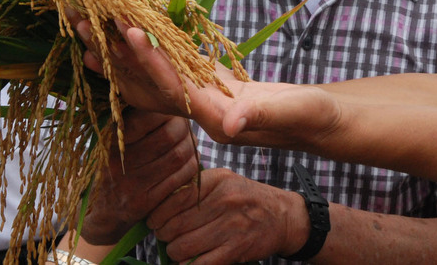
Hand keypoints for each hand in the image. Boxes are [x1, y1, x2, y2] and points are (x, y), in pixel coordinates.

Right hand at [76, 110, 198, 244]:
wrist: (103, 211)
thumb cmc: (113, 165)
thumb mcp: (112, 139)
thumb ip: (132, 119)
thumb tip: (165, 97)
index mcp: (112, 140)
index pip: (148, 117)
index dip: (168, 111)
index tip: (172, 111)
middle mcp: (120, 161)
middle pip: (169, 135)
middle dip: (184, 128)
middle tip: (185, 127)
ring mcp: (134, 184)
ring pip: (179, 156)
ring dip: (190, 146)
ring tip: (188, 142)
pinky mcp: (147, 202)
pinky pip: (181, 178)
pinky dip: (191, 166)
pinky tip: (187, 162)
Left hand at [80, 21, 340, 148]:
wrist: (320, 126)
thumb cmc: (315, 118)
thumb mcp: (296, 113)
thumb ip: (265, 115)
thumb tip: (233, 123)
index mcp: (215, 118)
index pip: (172, 89)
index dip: (150, 61)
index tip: (128, 31)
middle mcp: (198, 112)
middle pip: (147, 84)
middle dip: (116, 53)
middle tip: (83, 20)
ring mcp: (199, 101)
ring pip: (148, 76)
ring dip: (118, 51)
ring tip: (87, 23)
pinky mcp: (205, 88)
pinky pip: (165, 67)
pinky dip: (144, 48)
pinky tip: (126, 28)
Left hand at [146, 169, 308, 264]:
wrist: (283, 216)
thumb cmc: (247, 199)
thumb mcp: (225, 181)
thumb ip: (195, 187)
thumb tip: (159, 205)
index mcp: (218, 180)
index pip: (174, 198)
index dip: (158, 213)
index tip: (154, 220)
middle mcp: (225, 201)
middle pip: (175, 224)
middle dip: (163, 234)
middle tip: (164, 235)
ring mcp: (231, 226)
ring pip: (183, 246)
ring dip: (174, 251)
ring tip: (177, 248)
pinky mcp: (236, 249)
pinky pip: (199, 263)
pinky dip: (189, 264)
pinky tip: (189, 259)